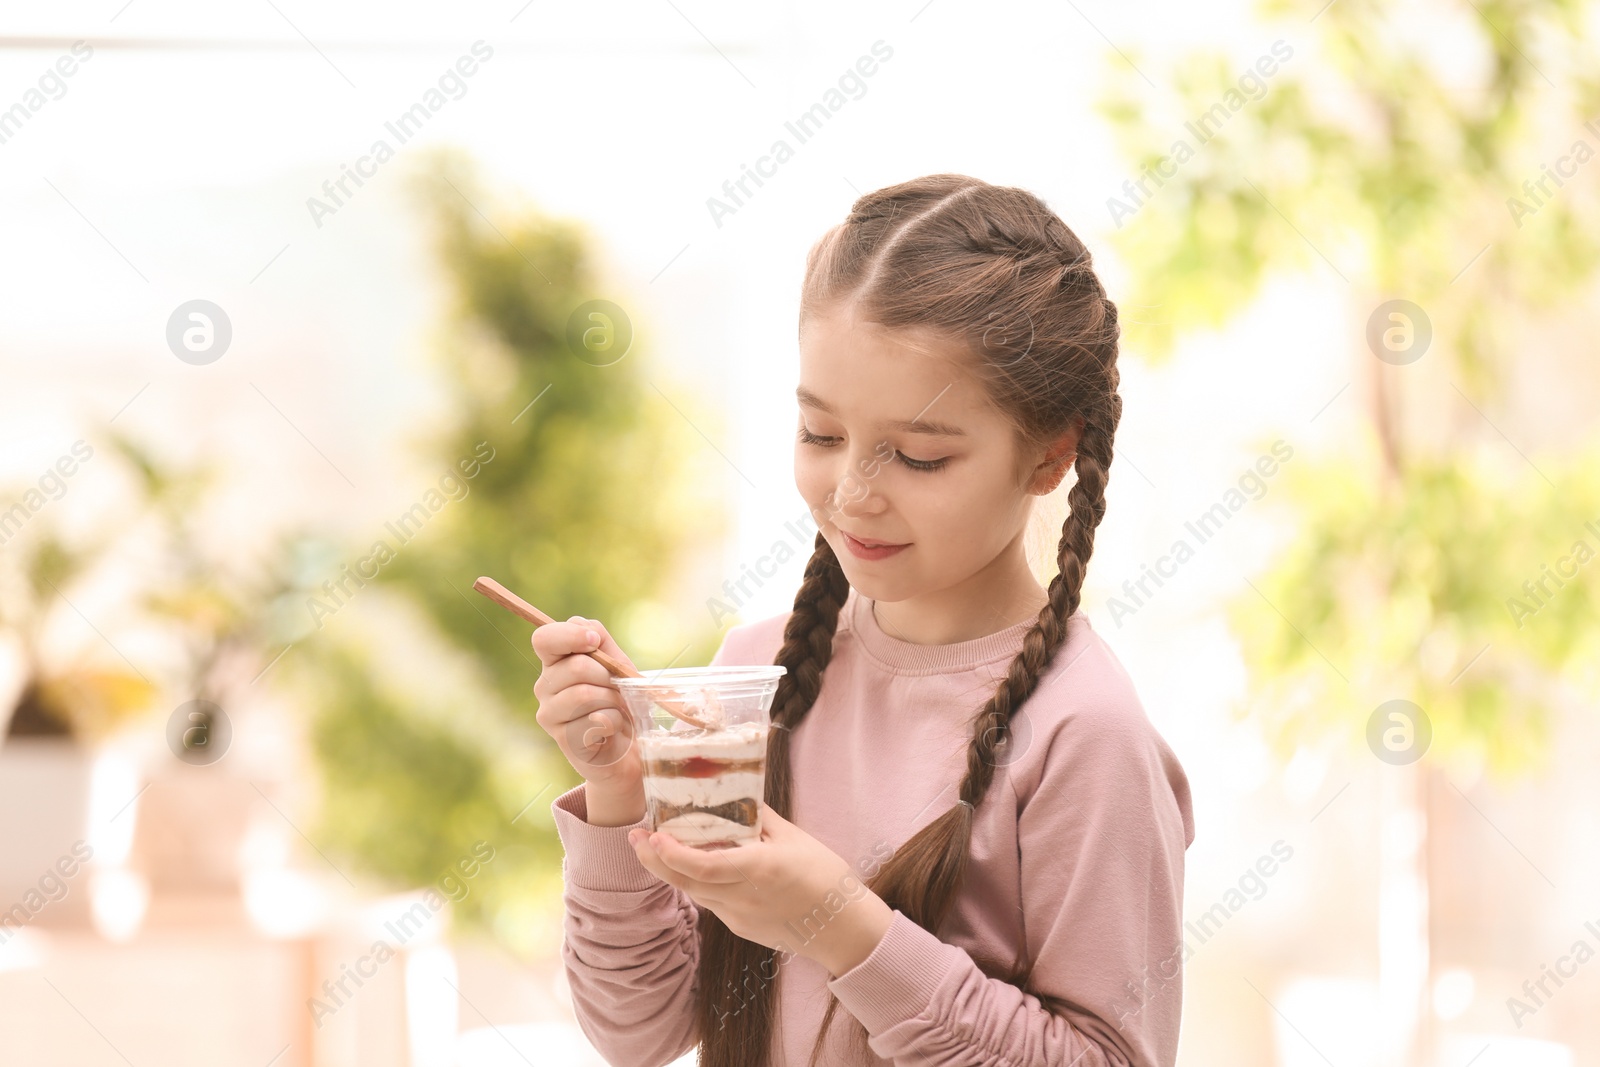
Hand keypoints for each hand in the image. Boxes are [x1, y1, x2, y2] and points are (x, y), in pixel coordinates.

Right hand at [531, 615, 642, 798]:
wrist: (629, 747)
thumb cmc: (621, 702)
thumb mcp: (618, 666)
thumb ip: (603, 643)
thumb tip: (588, 630)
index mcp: (555, 662)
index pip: (544, 638)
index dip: (570, 635)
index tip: (594, 641)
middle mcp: (545, 686)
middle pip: (576, 666)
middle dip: (608, 677)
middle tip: (618, 690)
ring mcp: (549, 713)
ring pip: (584, 693)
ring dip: (613, 701)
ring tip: (616, 710)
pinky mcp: (562, 738)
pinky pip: (595, 720)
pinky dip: (615, 722)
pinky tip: (611, 730)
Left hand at [627, 804, 894, 977]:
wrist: (843, 927)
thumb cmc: (825, 876)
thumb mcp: (794, 837)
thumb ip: (760, 818)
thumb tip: (734, 795)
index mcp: (759, 870)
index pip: (704, 866)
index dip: (672, 853)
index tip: (652, 835)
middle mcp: (743, 897)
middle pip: (687, 882)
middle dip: (655, 860)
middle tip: (636, 837)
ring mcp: (740, 917)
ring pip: (695, 893)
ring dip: (672, 871)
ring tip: (654, 847)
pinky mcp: (742, 928)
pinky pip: (711, 903)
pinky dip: (696, 883)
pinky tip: (691, 867)